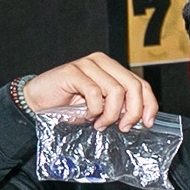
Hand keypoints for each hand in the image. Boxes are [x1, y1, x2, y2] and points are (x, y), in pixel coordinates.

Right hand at [21, 54, 158, 130]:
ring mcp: (87, 65)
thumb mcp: (104, 109)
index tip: (147, 123)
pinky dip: (94, 110)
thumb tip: (143, 117)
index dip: (149, 105)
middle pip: (133, 86)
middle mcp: (102, 62)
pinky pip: (95, 93)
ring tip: (100, 123)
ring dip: (111, 114)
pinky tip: (88, 116)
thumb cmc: (71, 107)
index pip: (141, 84)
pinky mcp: (72, 71)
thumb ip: (121, 107)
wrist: (40, 105)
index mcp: (113, 69)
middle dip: (133, 112)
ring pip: (116, 91)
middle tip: (123, 127)